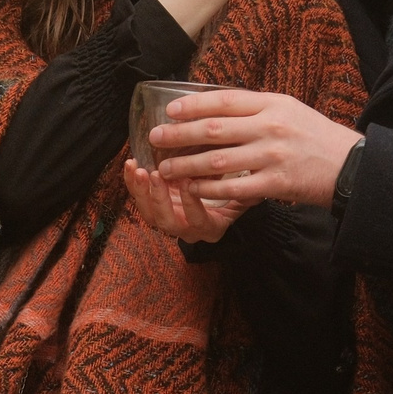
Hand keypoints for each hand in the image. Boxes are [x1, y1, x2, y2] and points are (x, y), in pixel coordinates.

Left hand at [122, 158, 251, 242]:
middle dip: (159, 199)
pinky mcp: (154, 207)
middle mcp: (186, 229)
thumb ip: (248, 193)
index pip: (199, 221)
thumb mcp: (241, 196)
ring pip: (149, 214)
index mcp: (210, 228)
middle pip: (167, 222)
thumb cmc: (230, 196)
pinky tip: (131, 164)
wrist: (216, 202)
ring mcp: (168, 219)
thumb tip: (261, 185)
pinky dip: (132, 183)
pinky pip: (139, 199)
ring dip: (141, 192)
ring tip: (138, 169)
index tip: (189, 184)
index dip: (192, 204)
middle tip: (156, 175)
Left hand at [150, 89, 362, 206]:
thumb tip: (216, 106)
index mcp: (272, 104)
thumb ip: (257, 108)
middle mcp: (270, 127)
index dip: (193, 105)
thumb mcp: (290, 110)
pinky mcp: (274, 183)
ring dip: (186, 164)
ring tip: (166, 168)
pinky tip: (192, 189)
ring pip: (217, 160)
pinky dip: (209, 189)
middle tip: (156, 137)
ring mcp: (271, 156)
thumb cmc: (316, 137)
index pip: (224, 100)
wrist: (351, 166)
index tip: (170, 110)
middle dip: (179, 134)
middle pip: (214, 129)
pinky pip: (232, 187)